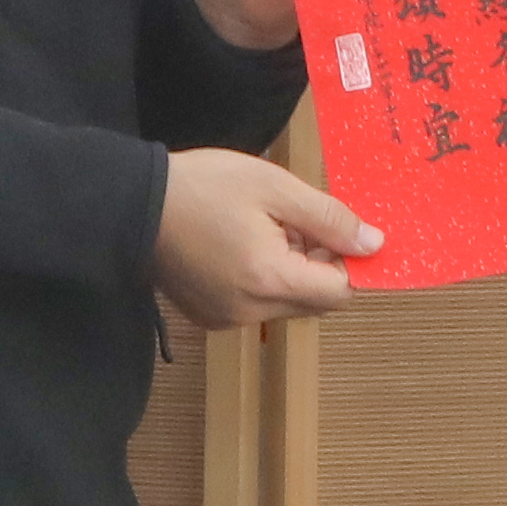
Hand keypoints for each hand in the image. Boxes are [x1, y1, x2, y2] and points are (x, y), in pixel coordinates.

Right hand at [154, 146, 380, 327]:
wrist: (132, 202)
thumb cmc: (205, 186)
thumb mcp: (275, 187)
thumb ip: (328, 219)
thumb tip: (374, 245)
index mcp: (270, 281)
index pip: (339, 292)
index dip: (348, 261)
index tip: (338, 228)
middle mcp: (250, 312)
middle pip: (314, 301)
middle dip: (318, 262)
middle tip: (295, 218)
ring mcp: (226, 319)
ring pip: (286, 303)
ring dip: (291, 270)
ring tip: (263, 225)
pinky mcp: (209, 316)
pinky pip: (256, 305)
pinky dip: (263, 279)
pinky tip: (241, 242)